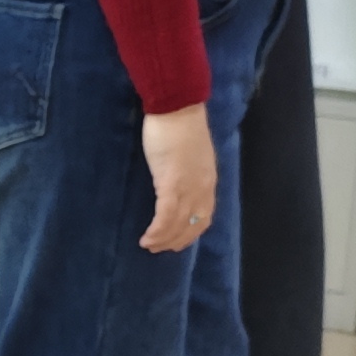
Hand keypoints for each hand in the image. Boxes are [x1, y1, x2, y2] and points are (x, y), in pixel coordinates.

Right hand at [141, 104, 217, 253]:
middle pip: (193, 225)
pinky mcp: (171, 183)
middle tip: (158, 248)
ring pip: (179, 225)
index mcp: (208, 180)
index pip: (204, 216)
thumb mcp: (189, 153)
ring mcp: (188, 187)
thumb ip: (187, 170)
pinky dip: (157, 230)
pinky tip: (147, 237)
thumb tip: (177, 182)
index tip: (176, 241)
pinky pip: (166, 216)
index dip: (190, 233)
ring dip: (164, 240)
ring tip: (148, 245)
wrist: (176, 107)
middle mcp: (202, 188)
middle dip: (176, 241)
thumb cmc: (179, 125)